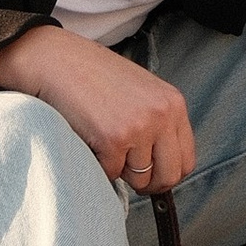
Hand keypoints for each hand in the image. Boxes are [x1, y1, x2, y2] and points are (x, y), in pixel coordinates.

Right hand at [0, 27, 194, 193]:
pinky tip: (89, 138)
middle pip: (168, 177)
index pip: (186, 160)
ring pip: (138, 179)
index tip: (149, 174)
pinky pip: (111, 174)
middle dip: (147, 183)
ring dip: (119, 169)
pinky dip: (98, 165)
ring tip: (103, 140)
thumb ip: (157, 123)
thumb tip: (162, 167)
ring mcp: (140, 127)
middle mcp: (163, 115)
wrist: (58, 61)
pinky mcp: (114, 139)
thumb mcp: (141, 93)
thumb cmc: (95, 77)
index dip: (166, 174)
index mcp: (174, 103)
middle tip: (126, 171)